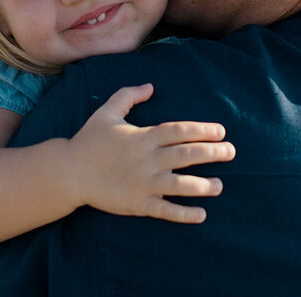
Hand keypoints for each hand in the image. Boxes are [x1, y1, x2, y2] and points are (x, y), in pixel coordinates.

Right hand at [64, 83, 235, 222]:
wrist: (69, 172)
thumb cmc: (89, 140)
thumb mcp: (107, 112)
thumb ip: (129, 96)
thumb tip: (150, 86)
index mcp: (144, 136)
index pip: (180, 131)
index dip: (203, 130)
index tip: (221, 132)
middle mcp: (148, 158)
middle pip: (187, 155)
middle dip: (213, 153)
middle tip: (232, 153)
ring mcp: (144, 183)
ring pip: (181, 184)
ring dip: (204, 186)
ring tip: (220, 186)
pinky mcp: (137, 203)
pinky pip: (165, 210)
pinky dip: (184, 213)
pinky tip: (201, 214)